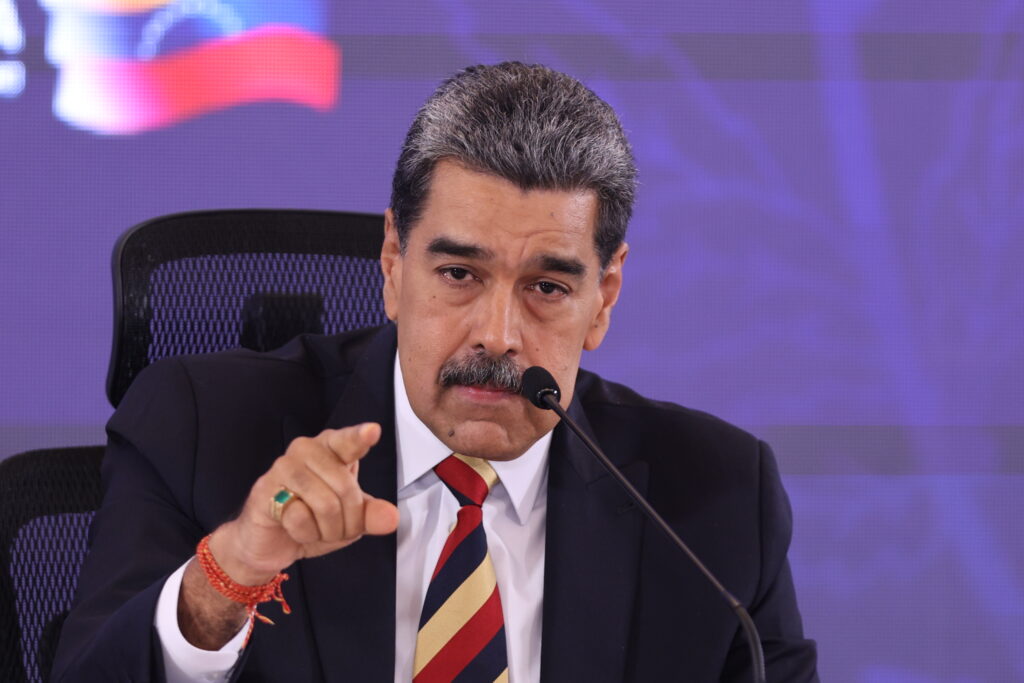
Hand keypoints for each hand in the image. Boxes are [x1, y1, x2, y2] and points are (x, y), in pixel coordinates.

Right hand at [208, 423, 399, 583]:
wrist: (270, 543)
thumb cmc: (312, 520)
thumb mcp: (350, 520)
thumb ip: (371, 515)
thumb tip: (390, 517)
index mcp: (331, 449)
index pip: (348, 441)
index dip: (360, 437)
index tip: (373, 431)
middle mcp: (306, 450)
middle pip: (345, 488)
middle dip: (349, 521)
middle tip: (338, 529)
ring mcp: (283, 468)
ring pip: (325, 505)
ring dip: (328, 529)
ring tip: (316, 529)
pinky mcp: (265, 490)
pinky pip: (300, 518)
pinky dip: (304, 533)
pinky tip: (293, 528)